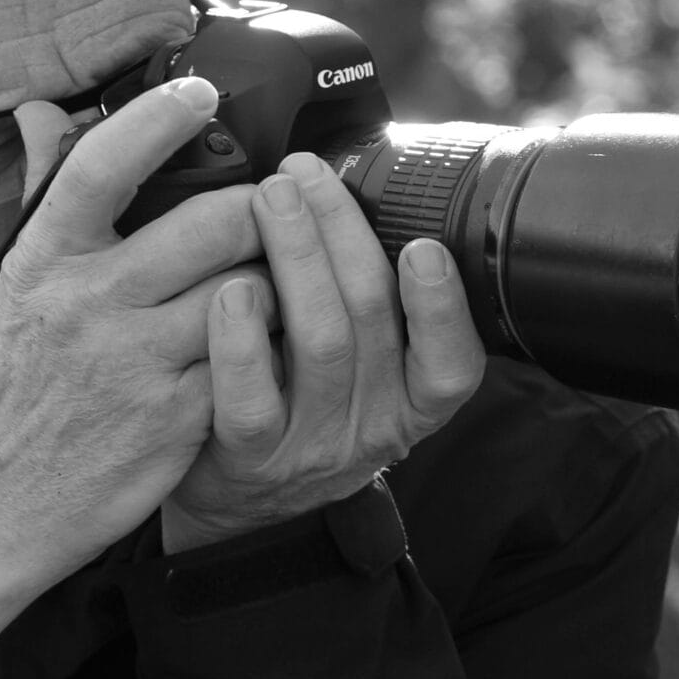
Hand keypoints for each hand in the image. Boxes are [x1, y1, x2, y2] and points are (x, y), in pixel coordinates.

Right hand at [0, 78, 272, 671]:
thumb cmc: (11, 389)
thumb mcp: (13, 288)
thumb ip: (42, 197)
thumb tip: (42, 113)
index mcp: (44, 260)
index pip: (103, 166)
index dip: (159, 119)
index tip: (199, 92)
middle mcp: (88, 302)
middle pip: (217, 222)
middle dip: (260, 212)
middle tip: (268, 216)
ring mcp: (135, 362)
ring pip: (248, 289)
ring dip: (271, 282)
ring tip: (265, 287)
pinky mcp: (177, 418)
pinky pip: (251, 359)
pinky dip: (264, 349)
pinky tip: (258, 351)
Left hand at [162, 152, 484, 551]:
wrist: (226, 505)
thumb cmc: (290, 406)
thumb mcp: (356, 372)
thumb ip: (365, 303)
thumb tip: (344, 191)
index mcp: (410, 403)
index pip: (452, 364)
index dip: (443, 305)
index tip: (423, 242)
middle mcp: (371, 429)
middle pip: (371, 320)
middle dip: (340, 231)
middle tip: (302, 173)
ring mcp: (310, 447)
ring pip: (320, 344)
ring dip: (296, 257)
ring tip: (270, 199)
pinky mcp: (248, 460)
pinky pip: (251, 398)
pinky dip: (241, 337)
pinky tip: (229, 288)